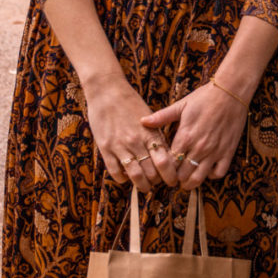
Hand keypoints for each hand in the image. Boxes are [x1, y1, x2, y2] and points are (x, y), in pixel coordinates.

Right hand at [83, 74, 179, 193]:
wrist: (107, 90)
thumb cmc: (130, 102)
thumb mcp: (148, 117)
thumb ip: (156, 135)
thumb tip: (165, 155)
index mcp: (150, 133)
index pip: (165, 161)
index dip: (170, 175)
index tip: (172, 180)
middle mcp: (137, 141)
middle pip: (152, 172)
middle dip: (157, 182)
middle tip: (158, 184)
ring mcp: (120, 146)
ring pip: (135, 175)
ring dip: (142, 185)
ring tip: (144, 187)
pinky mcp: (105, 148)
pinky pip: (115, 171)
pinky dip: (122, 178)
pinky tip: (125, 177)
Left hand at [140, 81, 247, 189]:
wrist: (231, 92)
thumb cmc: (204, 97)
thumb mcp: (181, 105)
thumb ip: (161, 116)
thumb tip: (142, 121)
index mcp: (185, 137)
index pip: (169, 163)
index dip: (164, 169)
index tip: (162, 168)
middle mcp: (199, 148)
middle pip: (182, 175)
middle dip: (175, 178)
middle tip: (172, 176)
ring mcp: (214, 152)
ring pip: (198, 179)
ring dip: (190, 182)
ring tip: (186, 180)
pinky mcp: (228, 152)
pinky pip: (218, 173)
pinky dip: (211, 175)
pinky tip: (206, 169)